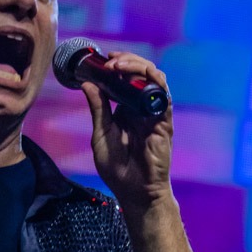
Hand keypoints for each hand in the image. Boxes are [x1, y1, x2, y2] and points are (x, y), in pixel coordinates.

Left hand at [83, 52, 173, 213]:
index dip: (115, 66)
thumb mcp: (101, 135)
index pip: (123, 80)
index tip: (100, 59)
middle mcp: (141, 108)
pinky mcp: (164, 121)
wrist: (135, 192)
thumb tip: (87, 84)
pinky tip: (142, 74)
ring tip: (119, 66)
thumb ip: (98, 109)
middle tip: (109, 60)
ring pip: (152, 78)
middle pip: (138, 74)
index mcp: (125, 110)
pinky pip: (163, 94)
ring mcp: (154, 113)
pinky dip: (154, 80)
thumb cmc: (117, 169)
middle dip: (125, 62)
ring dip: (137, 66)